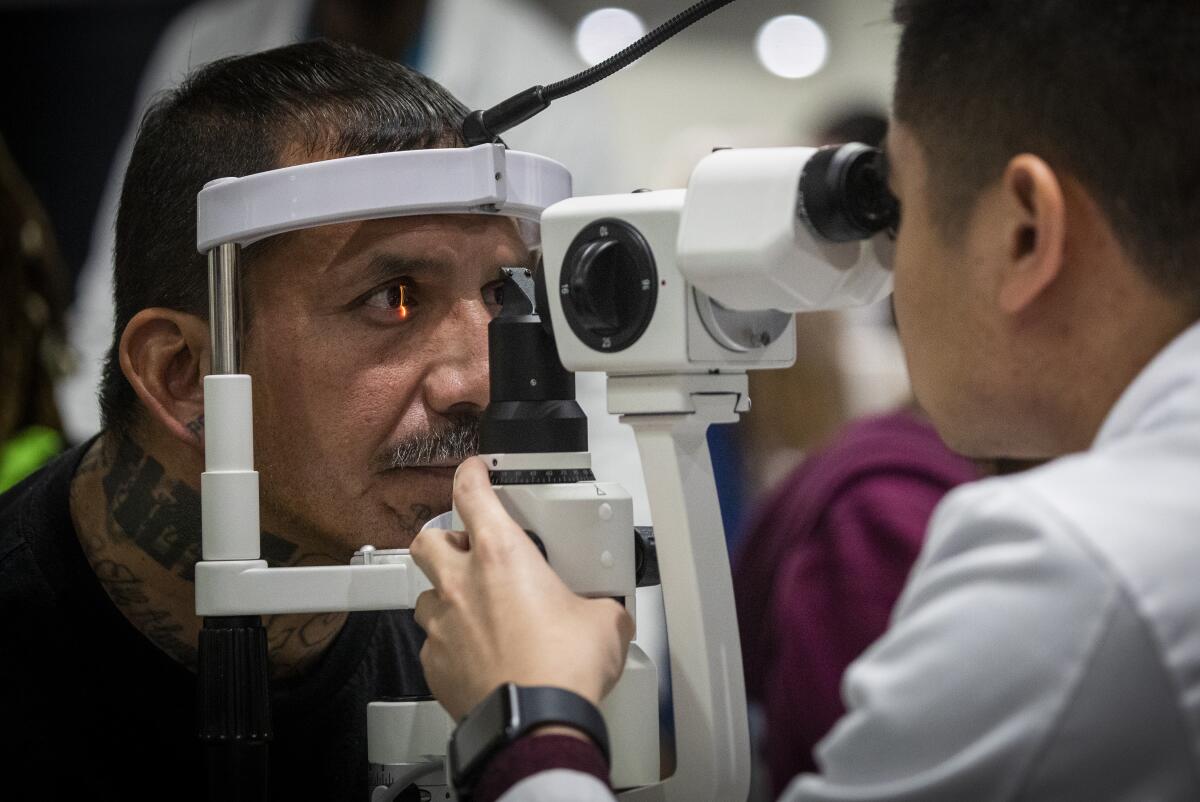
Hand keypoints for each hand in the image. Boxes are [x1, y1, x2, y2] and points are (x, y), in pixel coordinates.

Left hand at [411, 457, 634, 720]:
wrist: (535, 723)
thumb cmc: (561, 669)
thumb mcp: (603, 622)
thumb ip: (600, 605)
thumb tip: (609, 613)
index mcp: (502, 556)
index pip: (472, 494)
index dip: (471, 475)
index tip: (474, 471)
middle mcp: (463, 584)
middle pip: (428, 540)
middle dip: (444, 537)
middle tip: (467, 546)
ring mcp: (443, 625)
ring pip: (426, 595)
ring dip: (446, 594)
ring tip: (473, 606)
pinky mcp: (436, 665)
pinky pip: (433, 644)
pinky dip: (449, 643)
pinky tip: (475, 654)